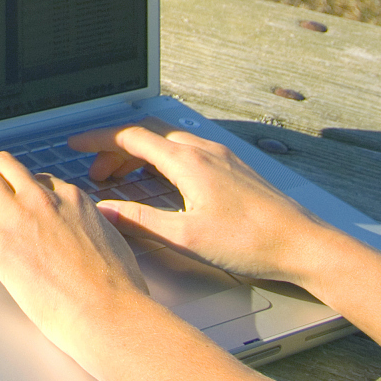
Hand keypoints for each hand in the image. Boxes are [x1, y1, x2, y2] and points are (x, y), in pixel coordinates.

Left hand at [0, 150, 155, 363]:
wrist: (109, 312)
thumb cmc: (118, 290)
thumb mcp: (112, 242)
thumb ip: (94, 229)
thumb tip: (91, 234)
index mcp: (72, 199)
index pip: (39, 180)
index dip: (24, 191)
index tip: (18, 203)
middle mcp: (43, 199)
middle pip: (5, 166)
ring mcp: (19, 218)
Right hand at [67, 119, 345, 284]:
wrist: (303, 244)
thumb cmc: (252, 241)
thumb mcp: (186, 237)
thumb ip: (140, 221)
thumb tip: (105, 212)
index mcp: (187, 161)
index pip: (130, 137)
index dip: (98, 140)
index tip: (77, 145)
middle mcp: (203, 150)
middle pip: (147, 135)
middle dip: (116, 150)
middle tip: (96, 172)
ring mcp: (220, 156)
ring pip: (168, 142)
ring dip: (140, 155)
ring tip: (124, 180)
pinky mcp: (233, 168)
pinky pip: (187, 151)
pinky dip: (163, 160)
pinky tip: (163, 183)